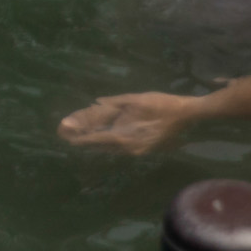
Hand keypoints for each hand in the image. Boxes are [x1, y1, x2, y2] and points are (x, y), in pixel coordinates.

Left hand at [58, 92, 203, 154]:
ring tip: (76, 134)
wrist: (186, 114)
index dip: (79, 136)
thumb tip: (95, 103)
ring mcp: (136, 150)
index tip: (64, 134)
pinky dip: (106, 141)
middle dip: (82, 138)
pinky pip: (119, 146)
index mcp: (125, 137)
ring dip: (93, 141)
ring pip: (109, 147)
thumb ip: (113, 104)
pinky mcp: (142, 149)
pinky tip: (97, 135)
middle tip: (64, 132)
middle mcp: (128, 148)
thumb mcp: (134, 100)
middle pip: (100, 145)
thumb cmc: (160, 104)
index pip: (96, 139)